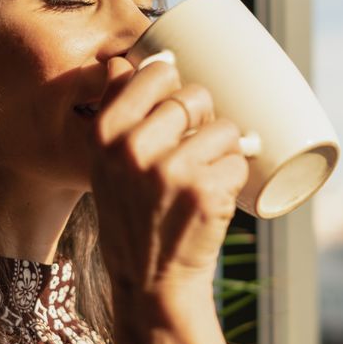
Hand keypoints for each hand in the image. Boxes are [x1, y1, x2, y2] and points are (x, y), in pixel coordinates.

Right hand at [88, 56, 249, 313]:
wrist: (151, 283)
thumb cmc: (132, 217)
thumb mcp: (104, 166)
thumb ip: (116, 115)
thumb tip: (127, 60)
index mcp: (105, 133)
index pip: (153, 72)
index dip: (173, 84)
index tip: (175, 106)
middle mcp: (133, 147)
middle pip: (194, 96)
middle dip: (203, 120)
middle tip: (193, 152)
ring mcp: (170, 169)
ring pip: (224, 127)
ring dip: (224, 151)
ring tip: (203, 179)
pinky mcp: (204, 190)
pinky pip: (239, 159)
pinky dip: (235, 178)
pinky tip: (213, 200)